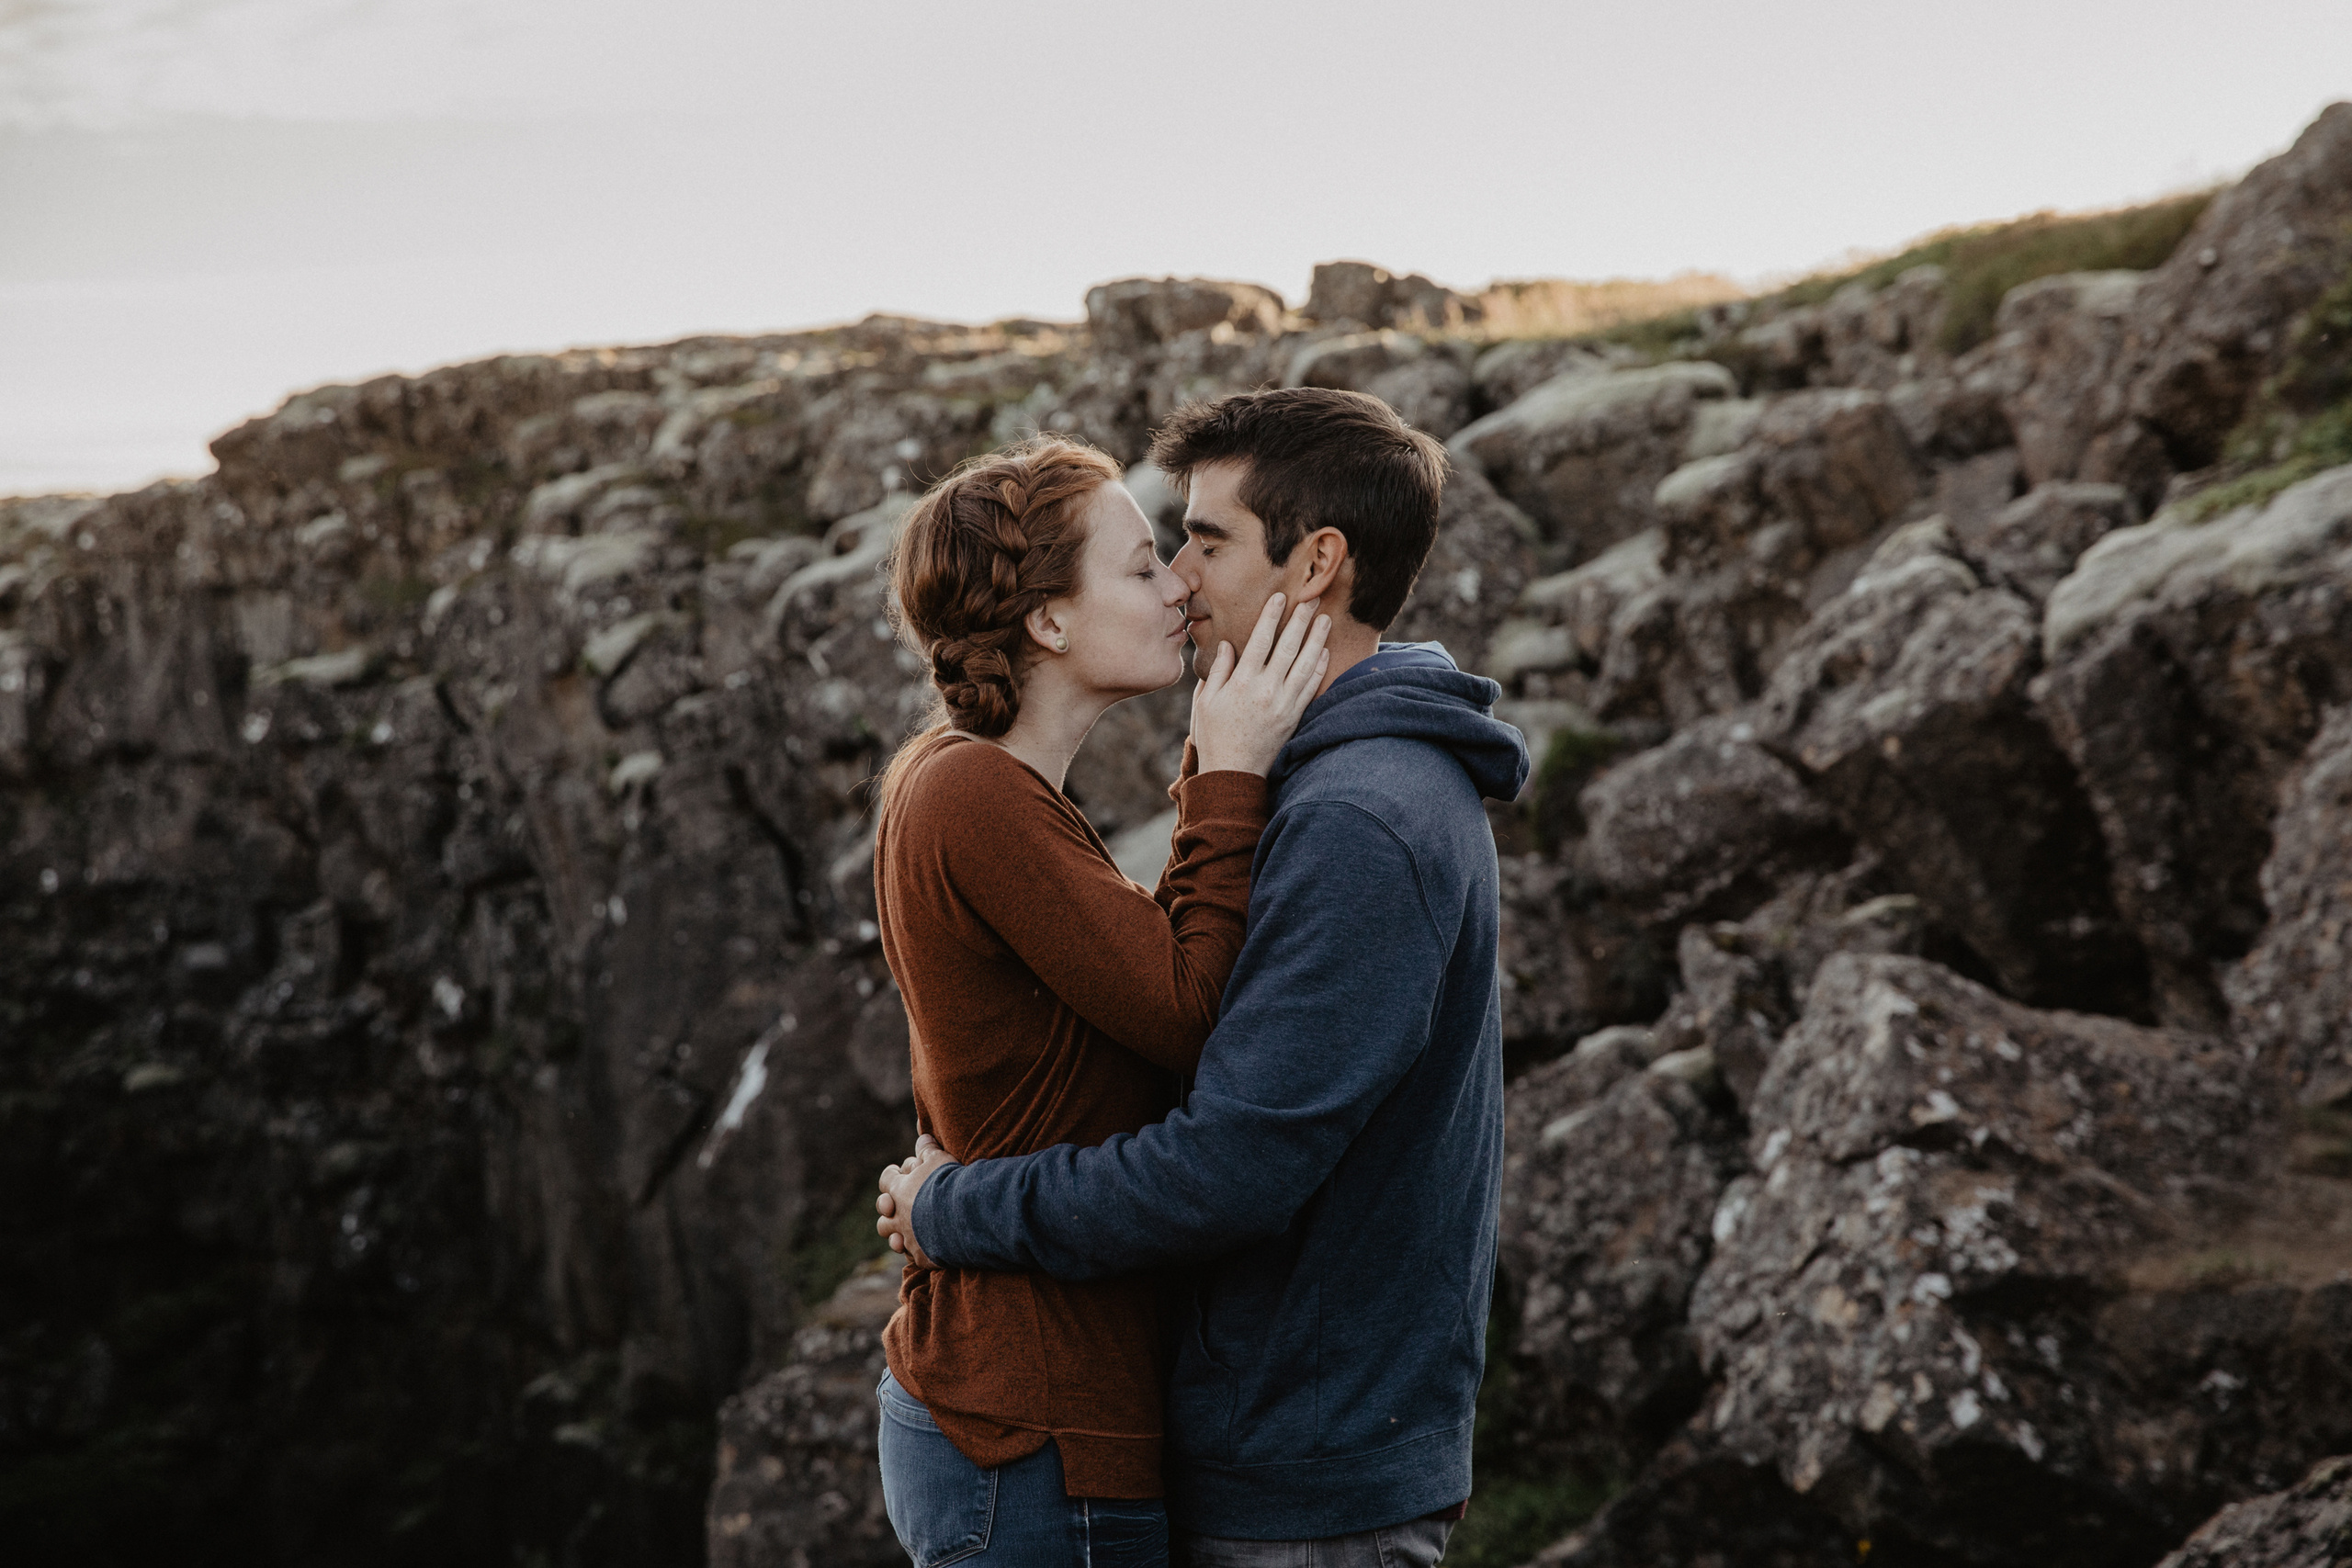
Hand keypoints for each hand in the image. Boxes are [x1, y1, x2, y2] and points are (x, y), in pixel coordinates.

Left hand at [875, 1134, 953, 1267]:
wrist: (962, 1215)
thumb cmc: (949, 1183)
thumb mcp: (939, 1159)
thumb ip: (928, 1149)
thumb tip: (922, 1137)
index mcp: (899, 1190)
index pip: (886, 1180)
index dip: (891, 1175)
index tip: (896, 1173)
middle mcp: (898, 1215)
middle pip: (884, 1214)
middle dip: (889, 1210)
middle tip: (899, 1206)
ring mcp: (908, 1237)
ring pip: (891, 1238)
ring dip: (897, 1234)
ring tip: (906, 1231)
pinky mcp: (921, 1255)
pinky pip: (913, 1255)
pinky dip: (918, 1250)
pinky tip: (927, 1247)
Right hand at [1189, 593, 1331, 776]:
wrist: (1233, 774)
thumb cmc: (1213, 736)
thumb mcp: (1205, 701)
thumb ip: (1218, 671)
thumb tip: (1227, 645)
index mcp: (1242, 682)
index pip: (1260, 640)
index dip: (1271, 616)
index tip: (1280, 597)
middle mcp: (1266, 690)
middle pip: (1288, 647)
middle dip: (1301, 620)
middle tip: (1312, 599)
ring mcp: (1284, 704)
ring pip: (1305, 664)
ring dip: (1317, 639)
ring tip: (1325, 619)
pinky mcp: (1294, 717)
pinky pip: (1311, 687)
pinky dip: (1319, 668)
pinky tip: (1325, 653)